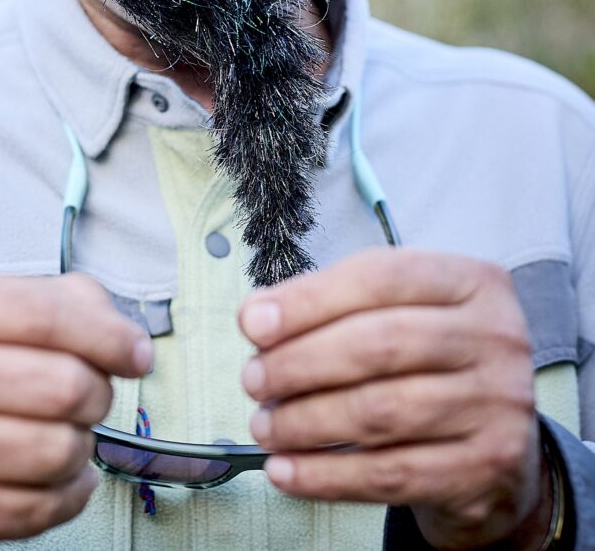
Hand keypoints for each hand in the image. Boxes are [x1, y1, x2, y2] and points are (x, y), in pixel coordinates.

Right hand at [0, 272, 152, 550]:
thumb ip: (56, 303)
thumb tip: (124, 335)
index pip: (47, 314)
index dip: (110, 336)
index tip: (136, 354)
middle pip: (62, 384)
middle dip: (98, 395)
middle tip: (91, 398)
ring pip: (57, 449)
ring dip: (80, 447)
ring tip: (65, 436)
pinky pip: (38, 507)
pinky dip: (68, 494)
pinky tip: (57, 478)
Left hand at [238, 249, 552, 549]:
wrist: (500, 447)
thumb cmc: (433, 365)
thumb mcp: (398, 312)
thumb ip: (333, 305)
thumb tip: (258, 317)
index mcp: (471, 282)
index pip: (379, 278)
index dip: (308, 300)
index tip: (254, 322)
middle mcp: (495, 337)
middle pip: (378, 344)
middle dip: (300, 363)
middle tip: (254, 378)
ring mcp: (498, 405)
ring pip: (380, 412)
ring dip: (305, 422)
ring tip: (265, 424)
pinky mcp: (487, 468)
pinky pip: (390, 474)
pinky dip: (326, 475)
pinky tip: (289, 468)